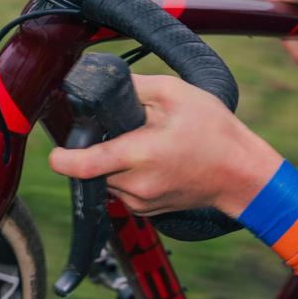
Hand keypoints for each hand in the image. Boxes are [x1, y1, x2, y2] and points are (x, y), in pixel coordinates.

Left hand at [49, 75, 282, 217]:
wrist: (241, 173)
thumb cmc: (215, 132)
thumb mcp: (175, 93)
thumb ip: (134, 87)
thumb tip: (104, 87)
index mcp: (139, 155)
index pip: (82, 165)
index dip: (62, 157)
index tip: (56, 148)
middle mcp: (136, 185)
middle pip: (93, 168)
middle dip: (99, 148)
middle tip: (123, 130)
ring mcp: (142, 202)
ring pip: (108, 180)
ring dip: (114, 162)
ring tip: (146, 144)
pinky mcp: (148, 211)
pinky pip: (124, 190)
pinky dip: (129, 175)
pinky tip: (154, 161)